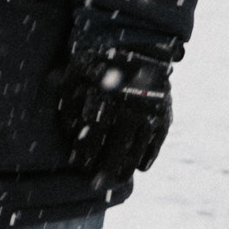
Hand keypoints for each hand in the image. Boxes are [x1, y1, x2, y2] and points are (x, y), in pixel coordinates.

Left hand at [57, 51, 170, 178]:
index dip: (83, 155)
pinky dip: (146, 158)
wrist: (140, 44)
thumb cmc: (100, 59)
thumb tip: (64, 127)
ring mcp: (148, 116)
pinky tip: (138, 166)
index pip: (91, 139)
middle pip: (114, 153)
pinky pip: (155, 145)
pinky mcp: (164, 116)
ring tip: (115, 180)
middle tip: (94, 185)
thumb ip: (67, 96)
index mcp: (104, 100)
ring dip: (124, 170)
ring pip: (136, 153)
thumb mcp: (76, 70)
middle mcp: (127, 112)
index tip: (76, 165)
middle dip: (103, 172)